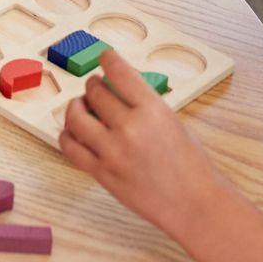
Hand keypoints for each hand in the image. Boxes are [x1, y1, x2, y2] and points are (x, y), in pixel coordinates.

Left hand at [60, 47, 219, 226]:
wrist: (194, 205)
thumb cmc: (191, 166)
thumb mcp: (172, 122)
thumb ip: (144, 106)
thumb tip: (119, 92)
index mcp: (153, 109)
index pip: (120, 71)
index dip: (108, 59)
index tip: (104, 57)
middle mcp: (130, 127)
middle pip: (95, 91)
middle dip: (93, 85)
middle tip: (94, 87)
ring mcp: (113, 151)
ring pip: (75, 116)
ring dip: (75, 106)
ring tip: (80, 107)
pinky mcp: (102, 173)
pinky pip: (71, 148)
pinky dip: (67, 135)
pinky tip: (73, 133)